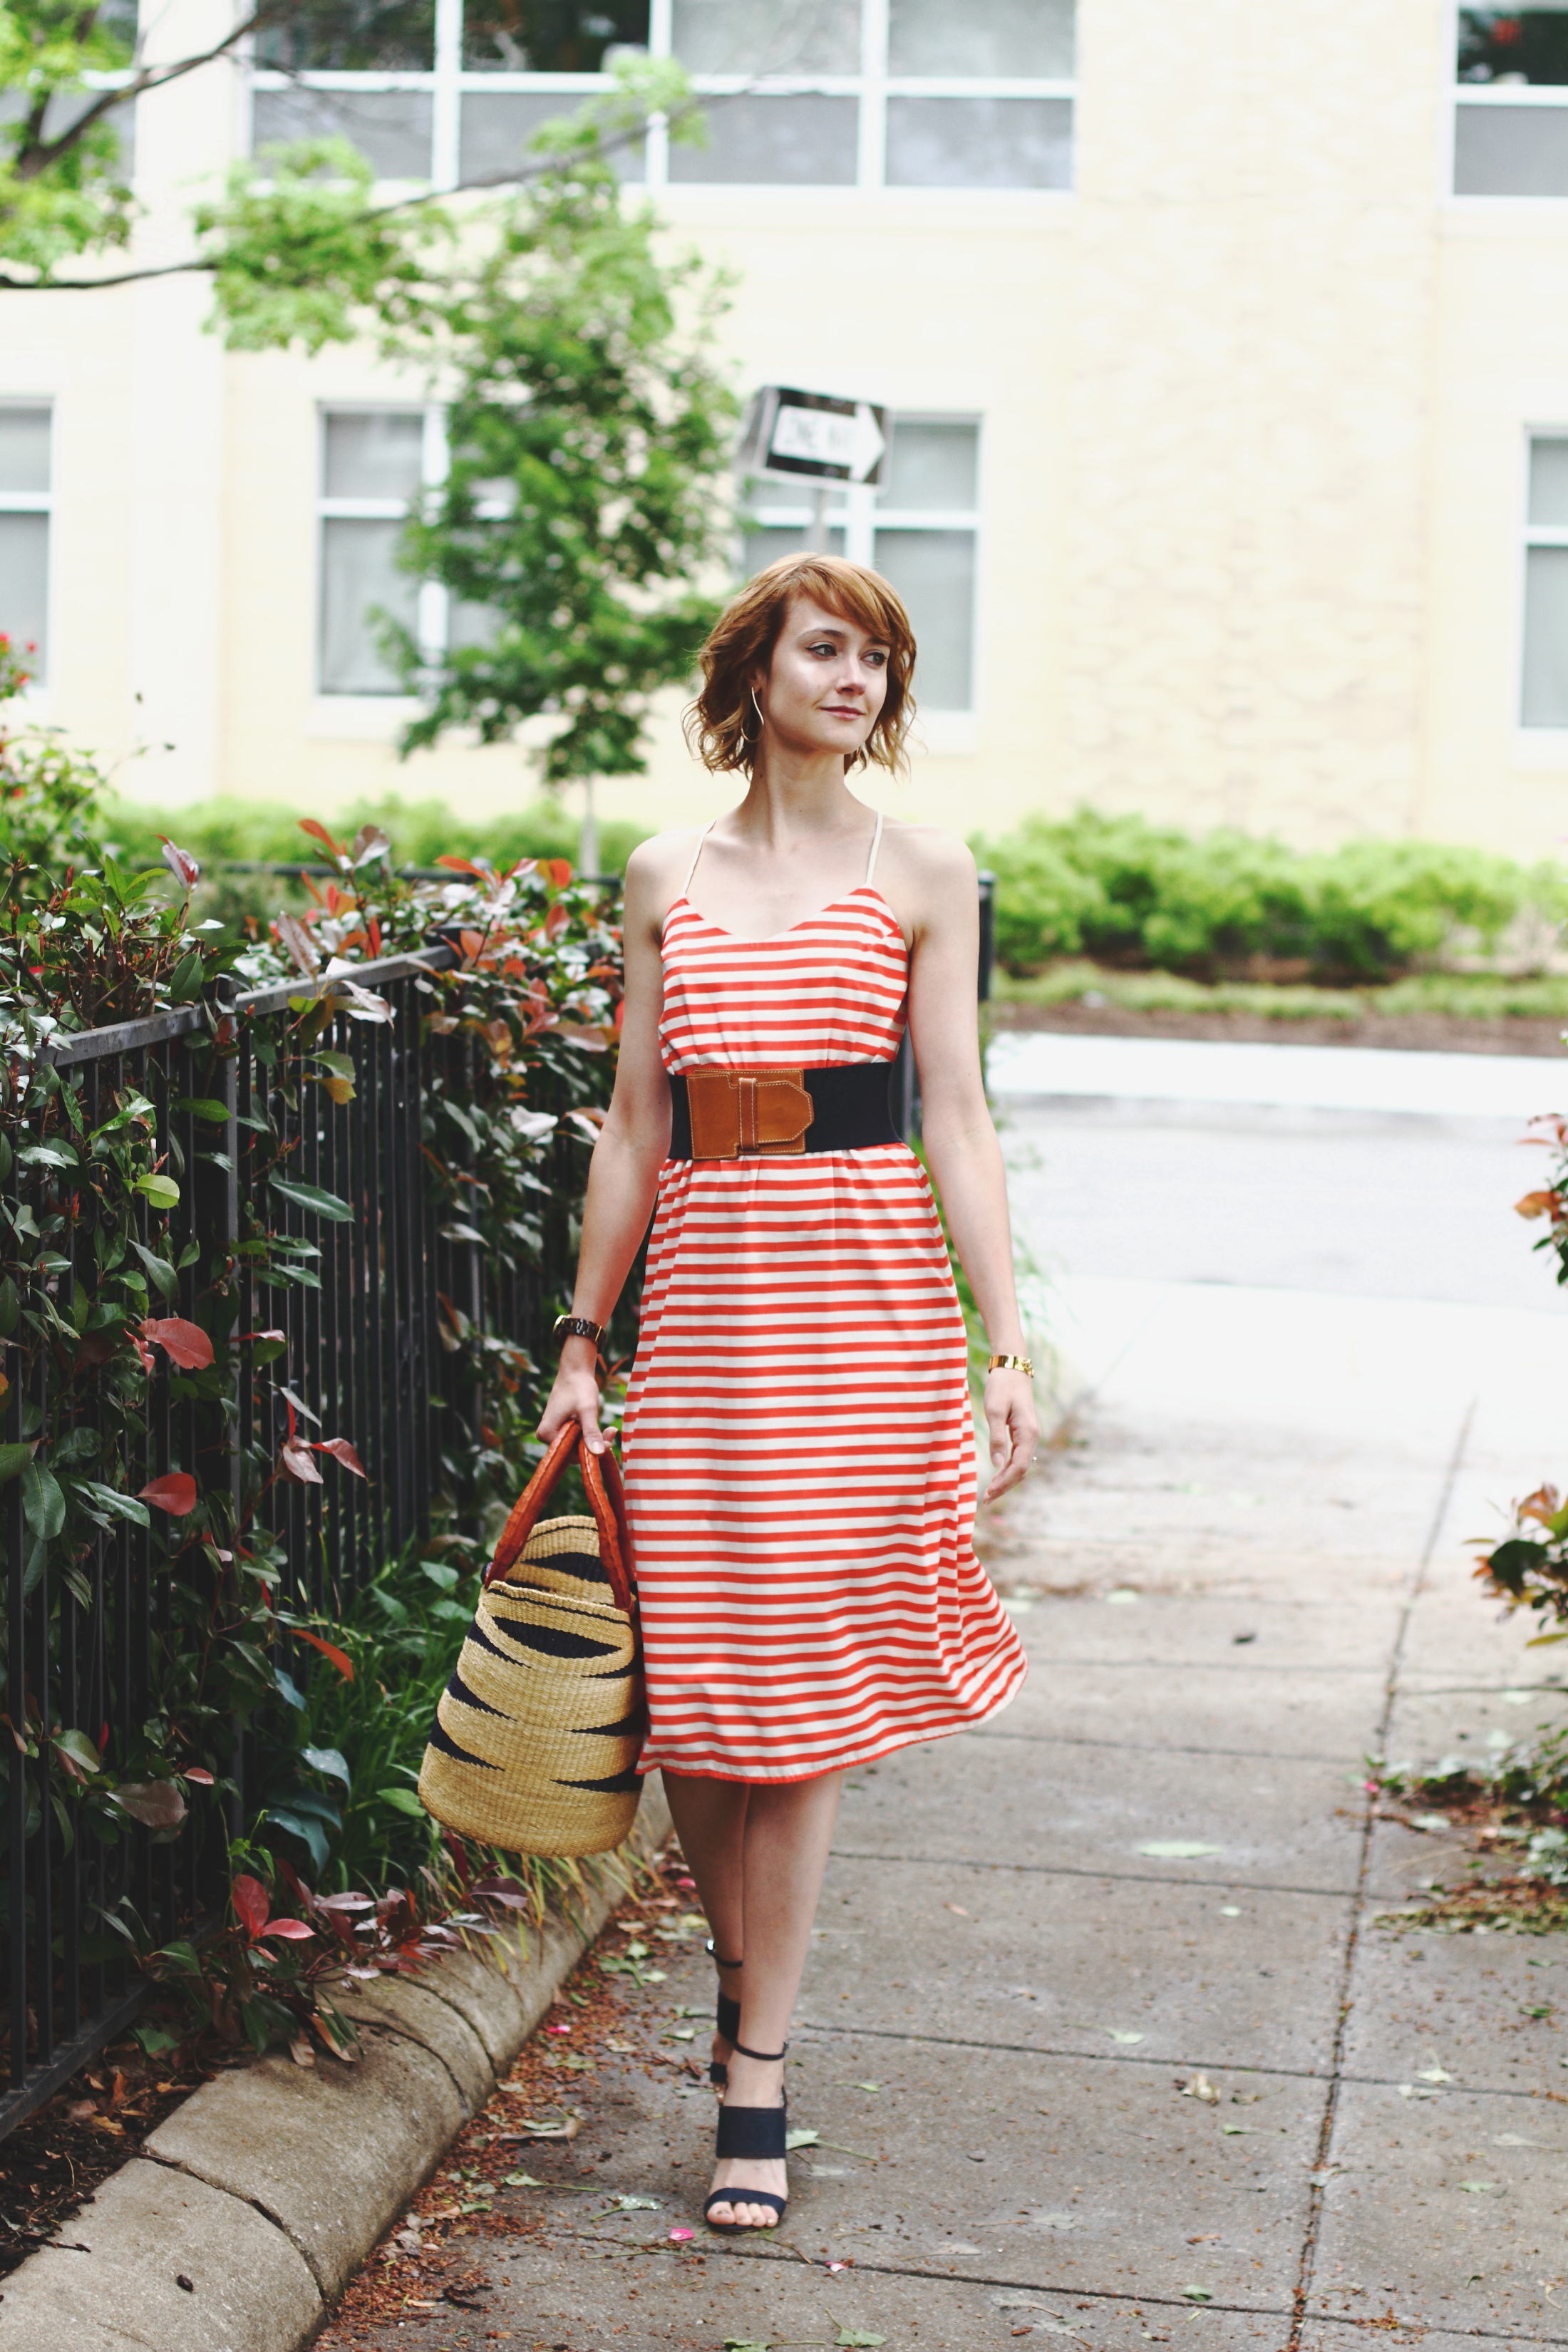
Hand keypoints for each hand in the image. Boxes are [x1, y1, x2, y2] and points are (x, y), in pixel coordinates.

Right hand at [537, 1339, 608, 1452]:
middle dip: (594, 1444)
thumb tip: (597, 1453)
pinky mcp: (560, 1429)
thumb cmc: (579, 1387)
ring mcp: (552, 1432)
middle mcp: (545, 1436)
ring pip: (576, 1446)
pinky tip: (603, 1428)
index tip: (609, 1441)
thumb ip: (590, 1432)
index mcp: (547, 1434)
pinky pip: (576, 1439)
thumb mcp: (587, 1410)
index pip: (570, 1455)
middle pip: (573, 1452)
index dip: (591, 1451)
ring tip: (609, 1429)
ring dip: (594, 1440)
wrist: (575, 1371)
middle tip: (611, 1431)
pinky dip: (590, 1435)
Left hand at [980, 1367, 1036, 1502]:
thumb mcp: (994, 1411)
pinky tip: (996, 1475)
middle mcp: (1032, 1437)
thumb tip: (996, 1464)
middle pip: (1021, 1470)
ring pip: (1020, 1465)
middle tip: (986, 1499)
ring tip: (990, 1492)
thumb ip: (996, 1438)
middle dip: (1004, 1485)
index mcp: (1028, 1433)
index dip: (1004, 1483)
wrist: (1012, 1368)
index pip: (1019, 1466)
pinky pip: (1017, 1456)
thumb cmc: (1002, 1387)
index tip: (989, 1494)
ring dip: (1006, 1479)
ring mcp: (1028, 1435)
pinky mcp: (1022, 1432)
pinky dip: (1007, 1468)